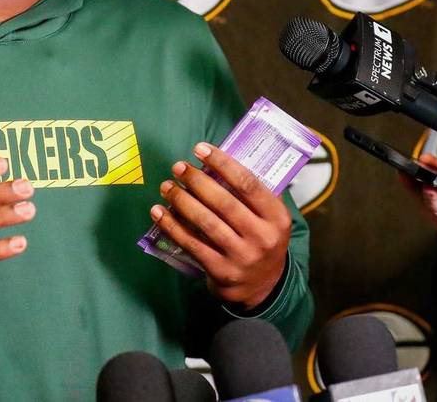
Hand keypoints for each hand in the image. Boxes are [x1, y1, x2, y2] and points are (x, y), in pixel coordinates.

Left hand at [149, 142, 290, 309]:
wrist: (263, 287)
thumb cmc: (262, 240)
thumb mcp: (271, 218)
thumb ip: (255, 194)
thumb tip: (222, 160)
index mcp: (277, 217)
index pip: (248, 184)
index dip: (222, 163)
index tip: (201, 149)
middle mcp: (262, 237)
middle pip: (224, 202)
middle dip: (197, 181)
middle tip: (178, 167)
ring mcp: (242, 256)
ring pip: (206, 222)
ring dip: (182, 201)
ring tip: (167, 186)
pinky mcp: (221, 271)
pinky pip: (192, 244)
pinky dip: (173, 226)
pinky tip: (159, 212)